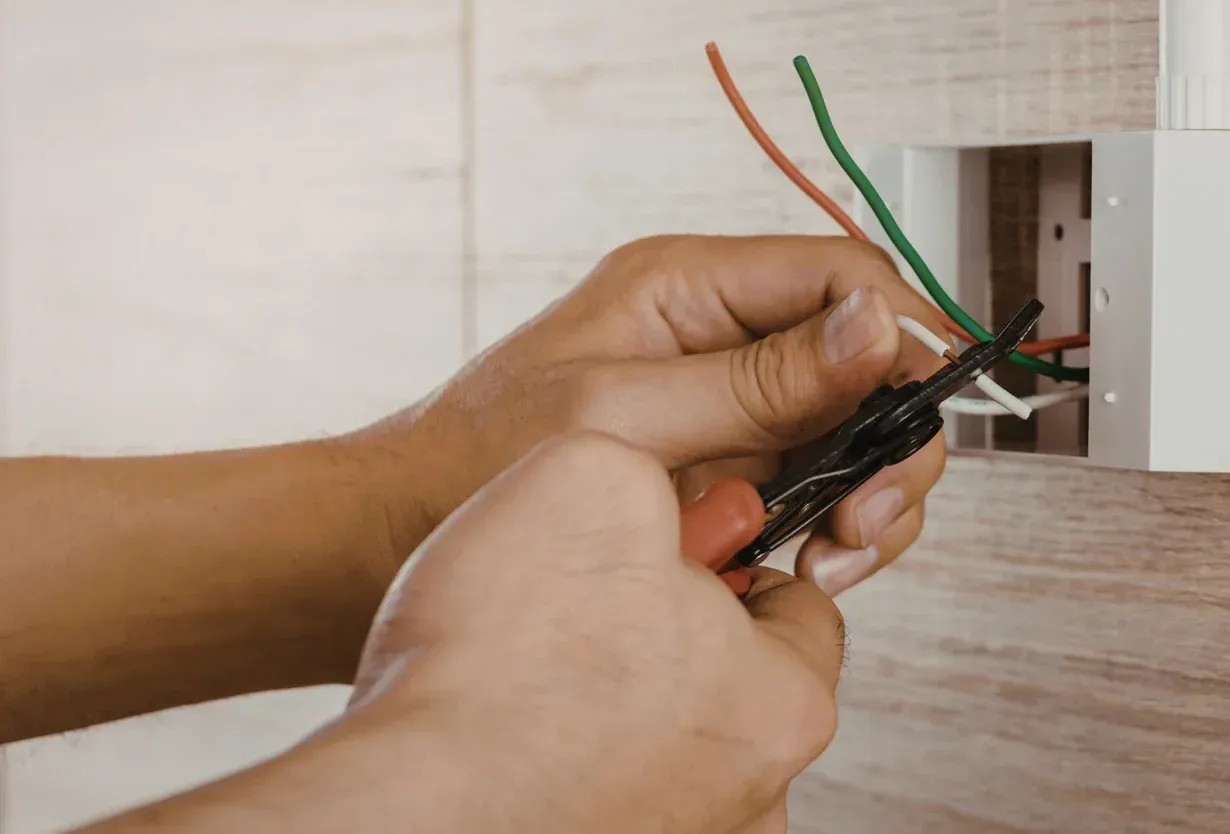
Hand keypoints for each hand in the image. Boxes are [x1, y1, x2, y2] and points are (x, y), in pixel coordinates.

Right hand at [80, 434, 840, 833]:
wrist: (391, 806)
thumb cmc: (497, 664)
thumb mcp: (596, 471)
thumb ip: (660, 466)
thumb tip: (664, 487)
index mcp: (783, 703)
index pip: (800, 603)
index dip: (732, 552)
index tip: (673, 539)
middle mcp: (752, 799)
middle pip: (730, 677)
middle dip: (668, 627)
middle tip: (589, 593)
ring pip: (662, 740)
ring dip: (612, 698)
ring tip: (533, 659)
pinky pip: (595, 791)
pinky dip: (561, 759)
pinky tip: (504, 728)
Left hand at [370, 235, 949, 594]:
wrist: (403, 535)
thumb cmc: (478, 456)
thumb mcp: (623, 414)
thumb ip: (755, 378)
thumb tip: (874, 326)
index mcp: (691, 285)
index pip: (838, 274)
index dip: (896, 330)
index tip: (913, 403)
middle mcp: (722, 336)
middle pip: (867, 356)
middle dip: (892, 434)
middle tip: (870, 509)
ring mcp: (732, 404)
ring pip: (857, 427)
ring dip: (873, 491)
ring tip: (840, 553)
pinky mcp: (731, 465)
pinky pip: (820, 481)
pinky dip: (837, 525)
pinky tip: (814, 565)